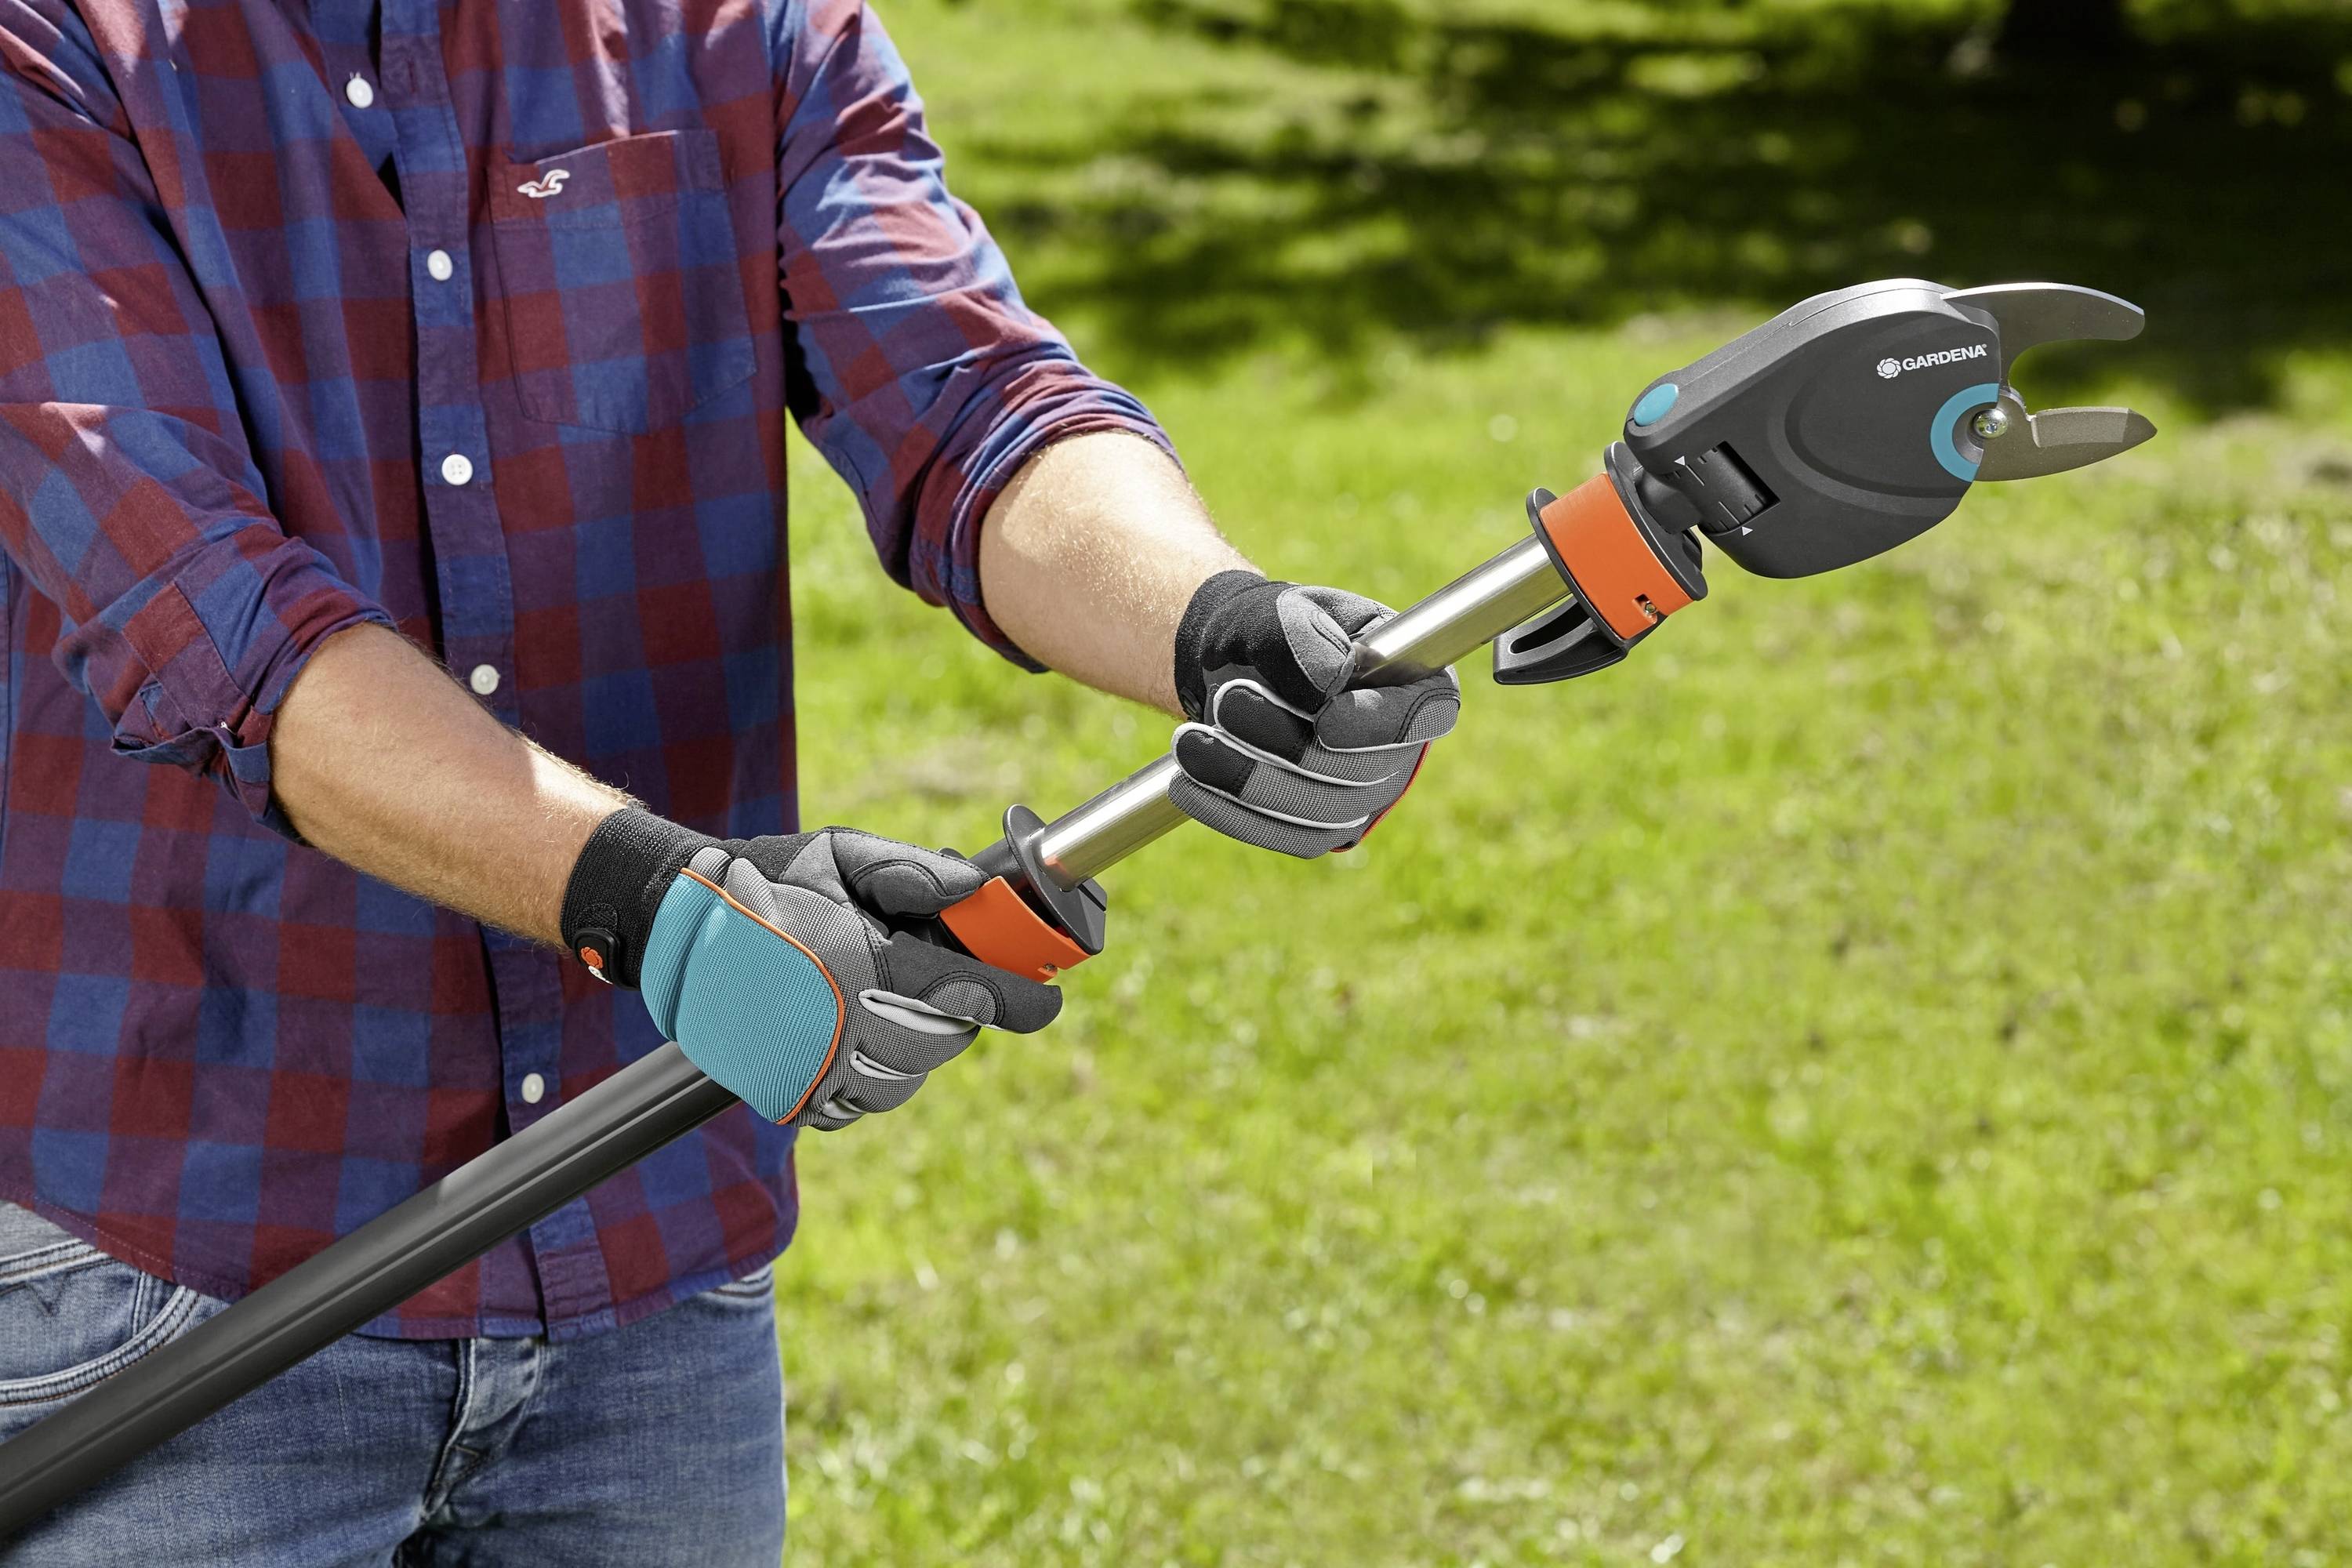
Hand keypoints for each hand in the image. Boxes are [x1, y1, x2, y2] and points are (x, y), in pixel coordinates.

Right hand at [561, 811, 1059, 1128]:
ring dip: (918, 1054)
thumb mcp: (837, 854)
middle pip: (938, 1044)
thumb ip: (908, 871)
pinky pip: (850, 1107)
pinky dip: (868, 1084)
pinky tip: (862, 1045)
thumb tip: (974, 888)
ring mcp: (808, 1060)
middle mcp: (839, 1017)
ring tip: (905, 1014)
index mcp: (860, 957)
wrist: (674, 922)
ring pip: (899, 1083)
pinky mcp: (783, 1090)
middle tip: (964, 996)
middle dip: (962, 1021)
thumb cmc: (768, 880)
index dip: (1016, 1000)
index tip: (1048, 1002)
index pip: (962, 990)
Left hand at [1168, 571, 1459, 856]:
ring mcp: (1363, 799)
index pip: (1423, 715)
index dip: (1379, 726)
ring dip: (1247, 779)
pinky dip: (1230, 811)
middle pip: (1359, 772)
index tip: (1327, 719)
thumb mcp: (1285, 615)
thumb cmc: (1274, 631)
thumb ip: (1305, 642)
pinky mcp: (1317, 829)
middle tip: (1226, 700)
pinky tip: (1186, 783)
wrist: (1239, 666)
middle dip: (1287, 743)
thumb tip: (1326, 687)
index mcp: (1416, 685)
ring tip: (1188, 741)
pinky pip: (1281, 835)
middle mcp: (1401, 752)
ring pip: (1316, 812)